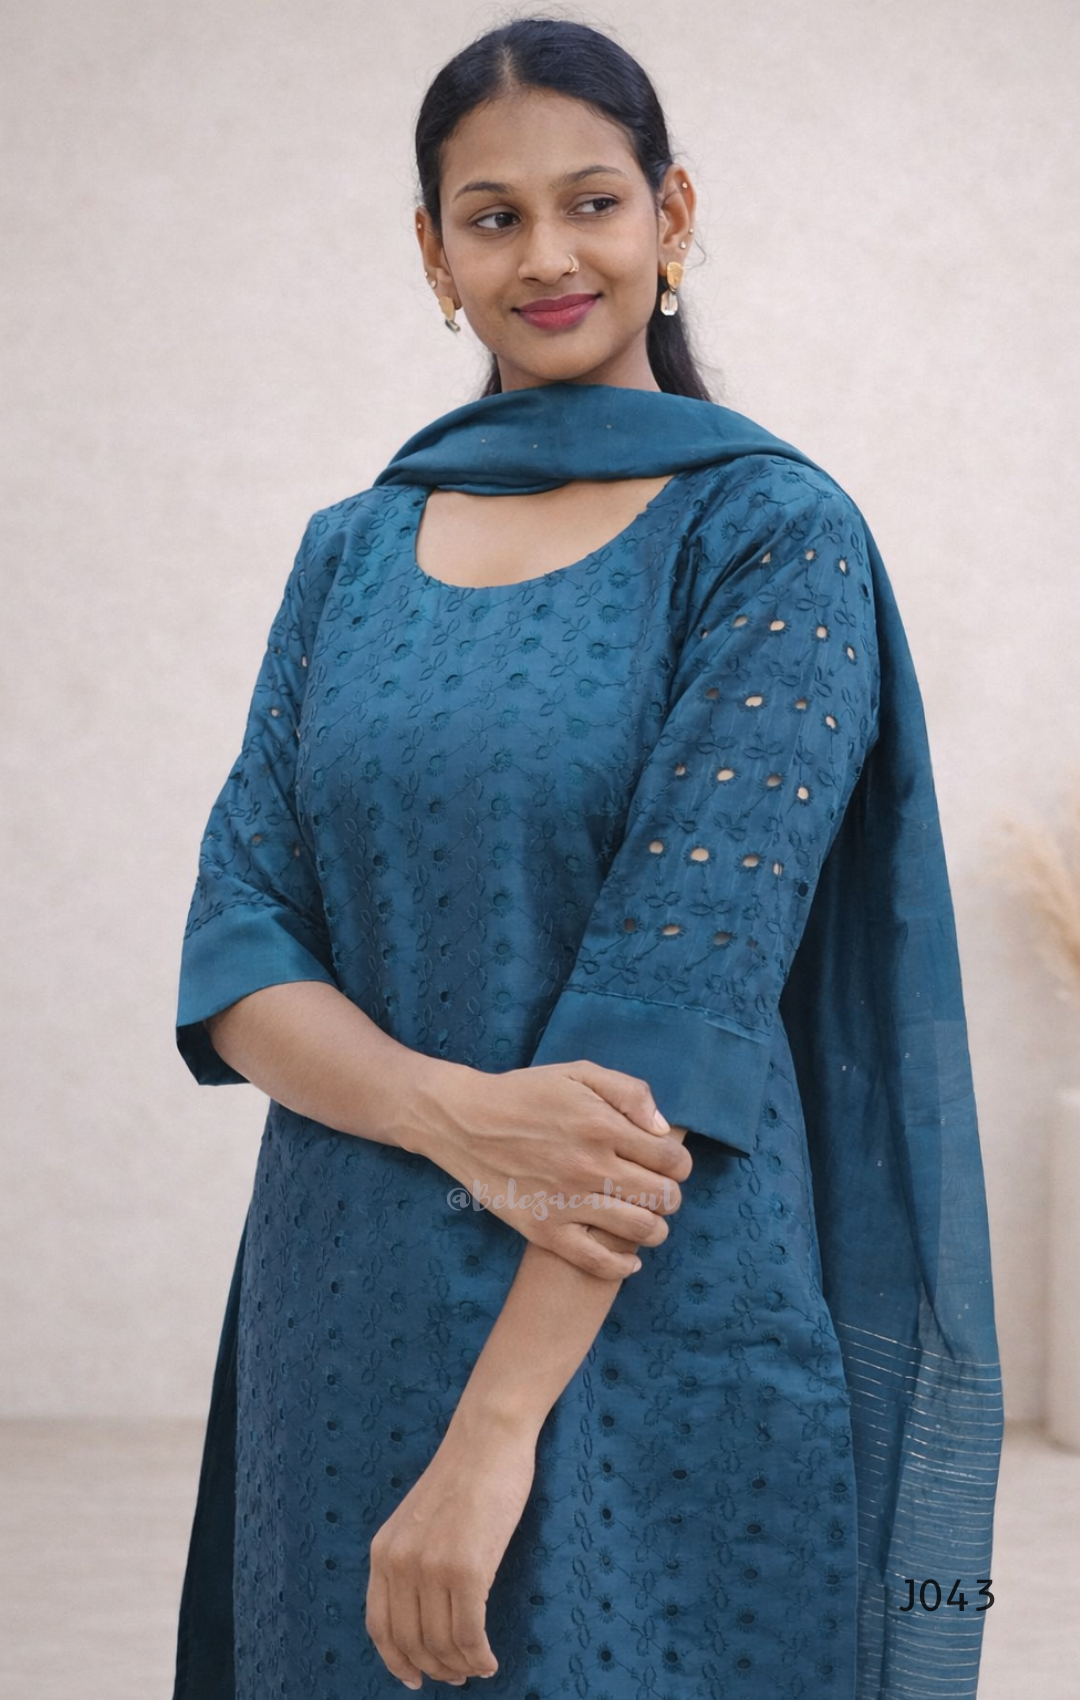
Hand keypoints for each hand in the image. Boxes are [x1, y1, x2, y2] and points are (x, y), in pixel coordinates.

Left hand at [365, 1414, 535, 1688]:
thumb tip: (423, 1616)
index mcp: (383, 1551)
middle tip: (458, 1676)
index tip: (414, 1679)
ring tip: (478, 1668)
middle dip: (436, 1669)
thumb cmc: (464, 1476)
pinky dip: (480, 1656)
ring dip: (461, 1666)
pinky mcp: (467, 1568)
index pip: (380, 1627)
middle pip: (411, 1642)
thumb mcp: (418, 1520)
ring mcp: (432, 1566)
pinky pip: (469, 1634)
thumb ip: (412, 1560)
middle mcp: (400, 1563)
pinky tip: (490, 1659)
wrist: (488, 1438)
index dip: (396, 1661)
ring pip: (442, 1644)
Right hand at [422, 1061, 693, 1279]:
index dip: (679, 1165)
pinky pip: (597, 1262)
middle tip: (658, 1192)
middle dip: (671, 1196)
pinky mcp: (544, 1230)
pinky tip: (628, 1258)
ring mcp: (567, 1202)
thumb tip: (664, 1130)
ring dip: (655, 1229)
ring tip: (646, 1220)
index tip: (669, 1165)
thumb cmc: (525, 1093)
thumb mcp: (579, 1072)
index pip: (672, 1160)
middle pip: (663, 1198)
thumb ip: (629, 1093)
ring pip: (640, 1231)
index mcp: (602, 1126)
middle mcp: (589, 1167)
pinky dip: (623, 1266)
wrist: (464, 1121)